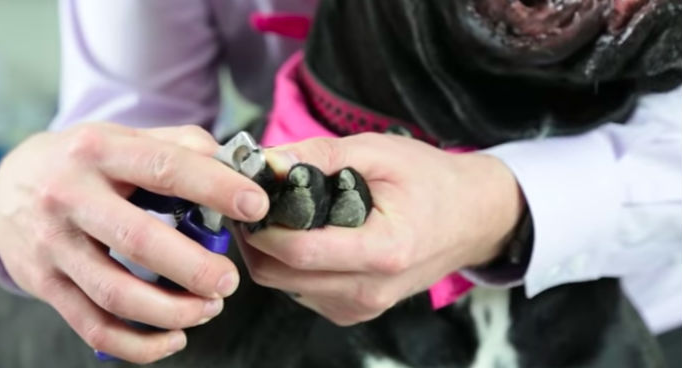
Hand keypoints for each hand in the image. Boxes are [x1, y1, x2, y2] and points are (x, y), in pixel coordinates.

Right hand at [0, 123, 268, 362]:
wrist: (4, 186)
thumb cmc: (81, 162)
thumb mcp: (120, 137)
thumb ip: (175, 145)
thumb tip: (234, 163)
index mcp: (97, 151)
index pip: (163, 167)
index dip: (214, 188)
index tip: (256, 206)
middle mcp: (68, 196)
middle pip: (138, 240)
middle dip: (194, 268)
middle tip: (230, 282)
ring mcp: (52, 245)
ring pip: (115, 294)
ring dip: (171, 311)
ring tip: (209, 309)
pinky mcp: (43, 284)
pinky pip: (93, 326)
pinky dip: (138, 344)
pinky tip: (173, 338)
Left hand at [238, 133, 523, 325]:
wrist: (473, 219)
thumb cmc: (430, 181)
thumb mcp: (379, 152)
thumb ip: (321, 155)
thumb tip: (267, 160)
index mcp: (384, 251)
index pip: (301, 252)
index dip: (263, 226)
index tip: (248, 197)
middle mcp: (371, 290)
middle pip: (281, 275)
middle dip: (256, 239)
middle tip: (252, 203)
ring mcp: (362, 307)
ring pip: (284, 287)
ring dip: (269, 253)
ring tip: (276, 214)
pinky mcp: (353, 311)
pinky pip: (301, 292)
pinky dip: (290, 265)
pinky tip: (301, 235)